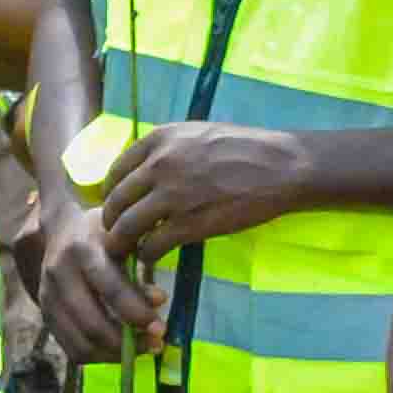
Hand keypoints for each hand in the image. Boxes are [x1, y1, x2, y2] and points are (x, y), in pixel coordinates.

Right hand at [12, 181, 160, 369]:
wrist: (59, 233)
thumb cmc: (101, 236)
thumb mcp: (123, 244)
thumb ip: (139, 272)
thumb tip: (159, 301)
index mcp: (82, 250)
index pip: (110, 290)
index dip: (136, 313)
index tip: (160, 328)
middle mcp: (59, 275)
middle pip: (92, 324)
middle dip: (127, 342)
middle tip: (155, 344)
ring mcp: (47, 298)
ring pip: (81, 343)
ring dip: (115, 355)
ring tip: (141, 350)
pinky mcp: (45, 316)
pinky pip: (72, 350)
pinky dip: (99, 357)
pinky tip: (120, 351)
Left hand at [90, 120, 315, 268]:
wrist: (282, 167)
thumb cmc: (246, 149)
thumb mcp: (198, 134)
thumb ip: (168, 149)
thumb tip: (146, 169)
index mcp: (159, 139)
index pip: (115, 171)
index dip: (110, 194)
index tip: (116, 207)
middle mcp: (158, 164)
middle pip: (114, 201)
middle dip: (111, 223)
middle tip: (118, 235)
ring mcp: (171, 195)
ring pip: (125, 227)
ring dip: (122, 244)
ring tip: (129, 252)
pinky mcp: (188, 224)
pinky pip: (150, 246)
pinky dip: (146, 256)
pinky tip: (153, 257)